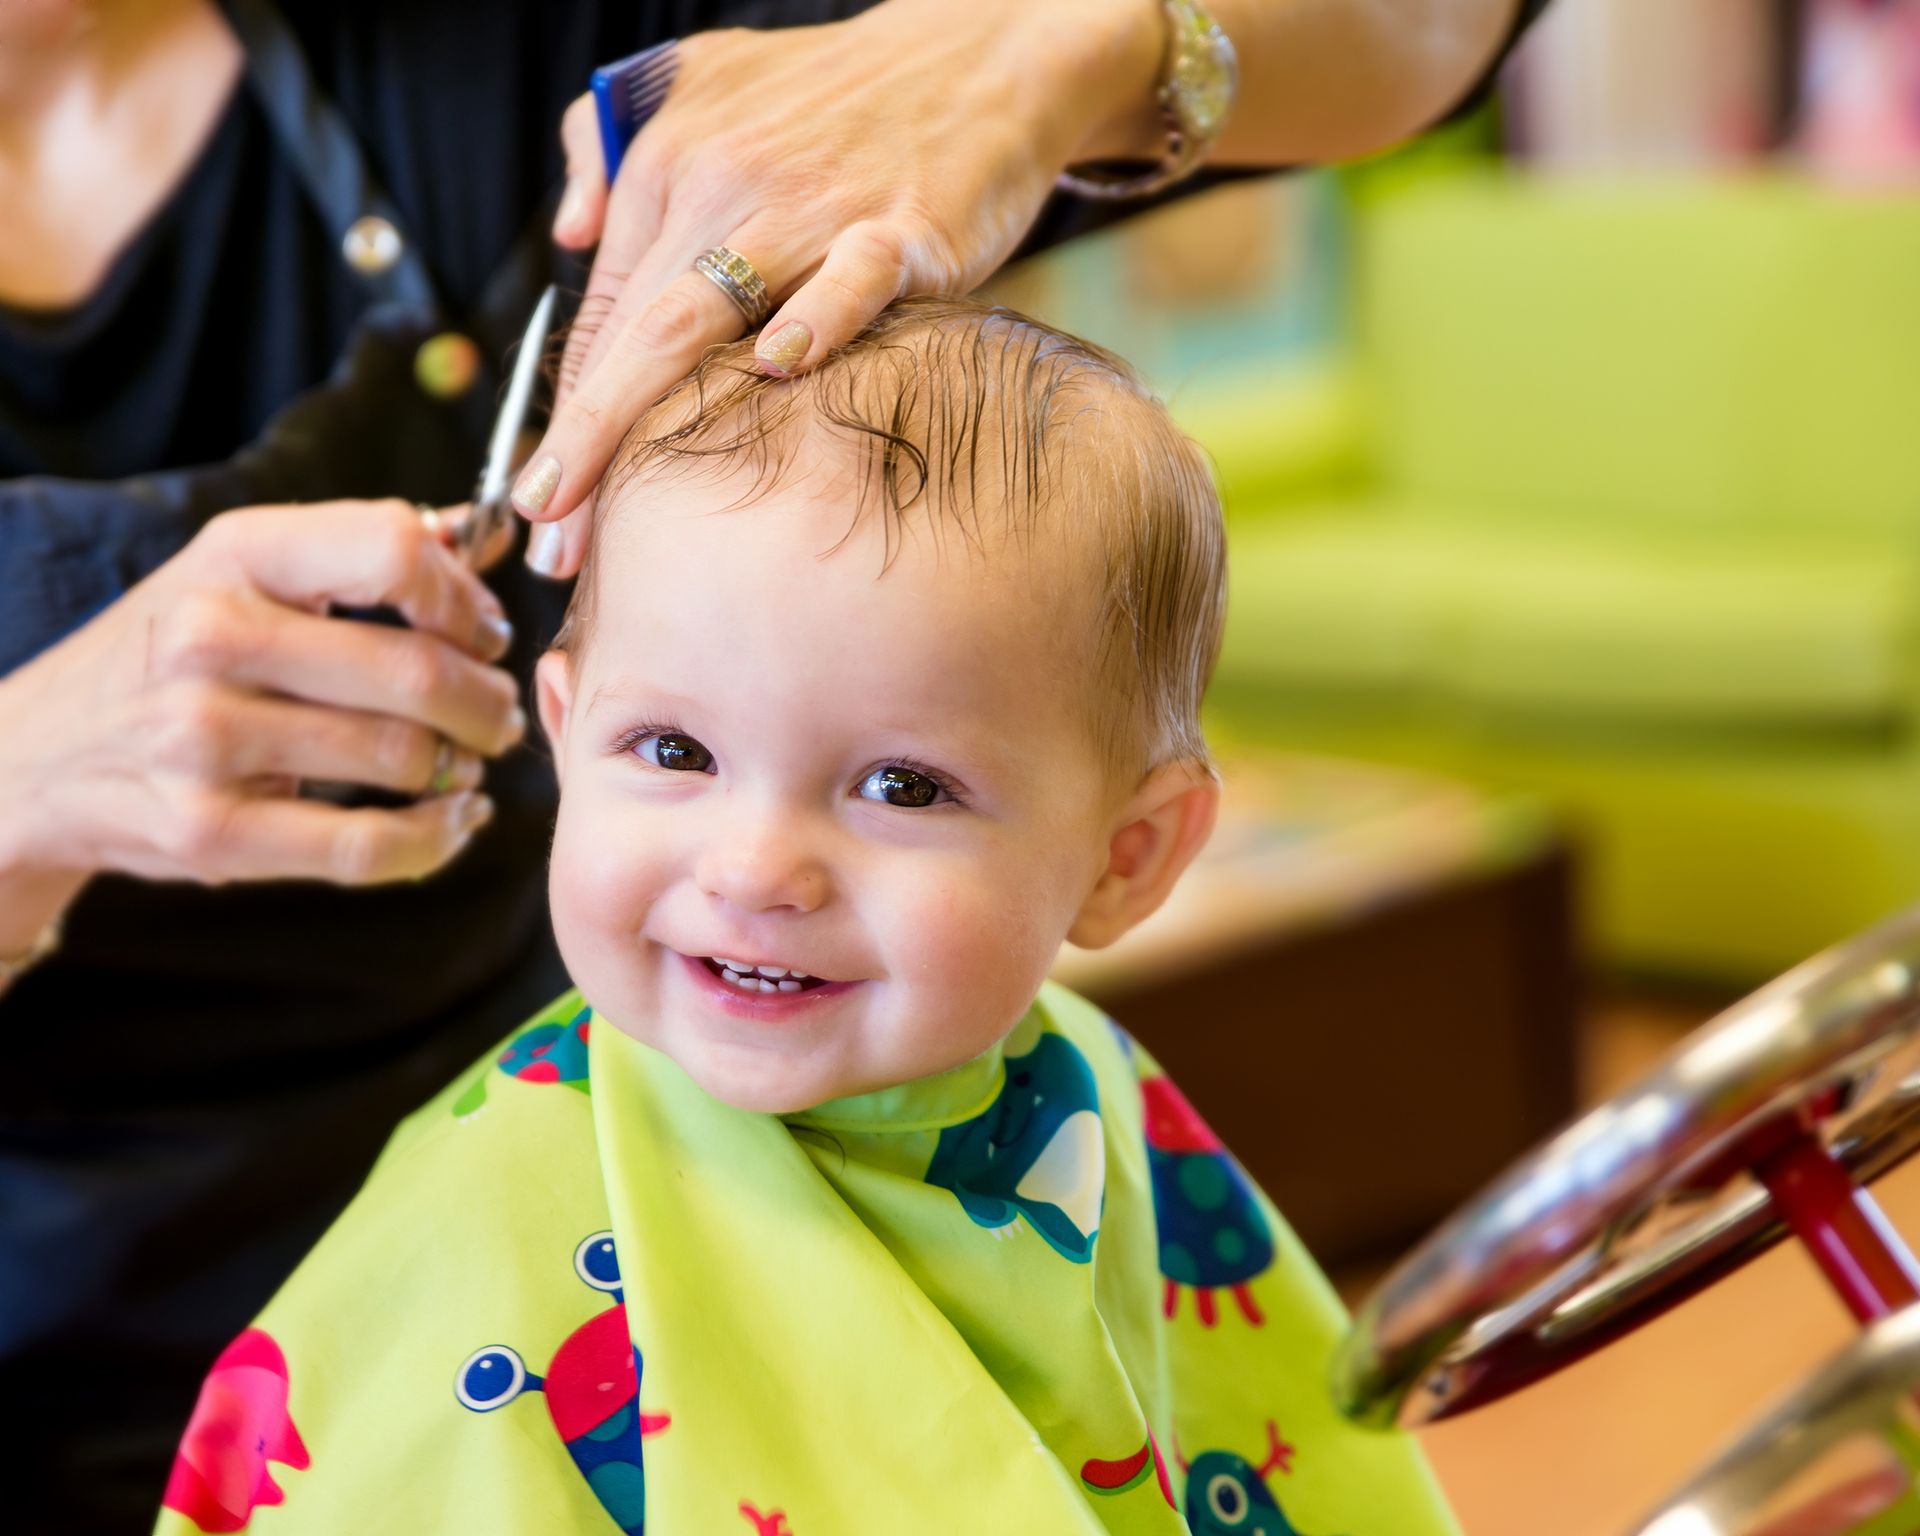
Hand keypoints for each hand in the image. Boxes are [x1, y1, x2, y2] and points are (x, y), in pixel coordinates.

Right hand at [0, 499, 525, 892]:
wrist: (36, 760)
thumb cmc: (169, 656)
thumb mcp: (242, 573)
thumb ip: (360, 550)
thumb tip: (484, 536)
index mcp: (234, 554)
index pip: (394, 551)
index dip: (466, 600)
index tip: (485, 633)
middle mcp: (213, 639)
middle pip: (418, 670)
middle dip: (488, 701)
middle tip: (500, 714)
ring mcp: (204, 740)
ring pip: (403, 757)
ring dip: (465, 766)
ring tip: (468, 762)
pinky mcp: (209, 833)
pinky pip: (365, 846)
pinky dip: (436, 838)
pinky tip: (456, 821)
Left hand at [515, 0, 1162, 576]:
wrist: (978, 52)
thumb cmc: (838, 90)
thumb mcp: (702, 77)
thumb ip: (614, 139)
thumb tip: (568, 230)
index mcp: (670, 164)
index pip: (600, 309)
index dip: (563, 411)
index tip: (535, 500)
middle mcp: (723, 183)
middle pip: (632, 333)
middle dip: (580, 443)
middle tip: (551, 538)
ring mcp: (811, 207)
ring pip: (702, 316)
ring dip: (641, 421)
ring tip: (610, 517)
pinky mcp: (900, 226)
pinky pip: (850, 279)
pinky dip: (816, 320)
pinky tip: (781, 368)